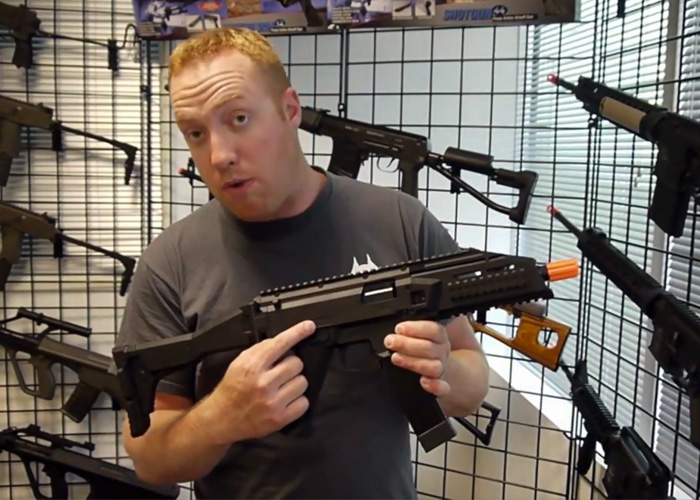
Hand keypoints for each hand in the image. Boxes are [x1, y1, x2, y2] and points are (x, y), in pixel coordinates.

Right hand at [207, 320, 315, 442]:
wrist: (220, 420)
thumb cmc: (231, 388)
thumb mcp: (239, 363)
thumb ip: (260, 351)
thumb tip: (283, 342)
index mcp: (251, 366)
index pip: (279, 344)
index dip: (297, 333)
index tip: (309, 326)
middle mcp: (263, 384)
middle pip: (296, 363)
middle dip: (290, 365)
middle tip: (280, 372)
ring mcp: (273, 403)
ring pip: (303, 382)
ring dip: (295, 382)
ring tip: (282, 387)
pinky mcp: (280, 419)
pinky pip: (304, 402)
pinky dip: (297, 400)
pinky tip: (286, 400)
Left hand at [384, 320, 450, 396]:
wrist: (442, 372)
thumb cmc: (424, 350)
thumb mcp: (421, 337)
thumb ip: (409, 332)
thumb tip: (395, 330)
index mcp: (439, 338)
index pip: (433, 330)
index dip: (416, 328)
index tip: (399, 329)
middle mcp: (441, 353)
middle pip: (429, 348)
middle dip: (407, 344)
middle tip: (389, 342)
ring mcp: (442, 370)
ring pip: (434, 367)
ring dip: (414, 362)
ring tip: (395, 358)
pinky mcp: (441, 387)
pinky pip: (442, 388)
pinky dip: (434, 385)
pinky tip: (423, 382)